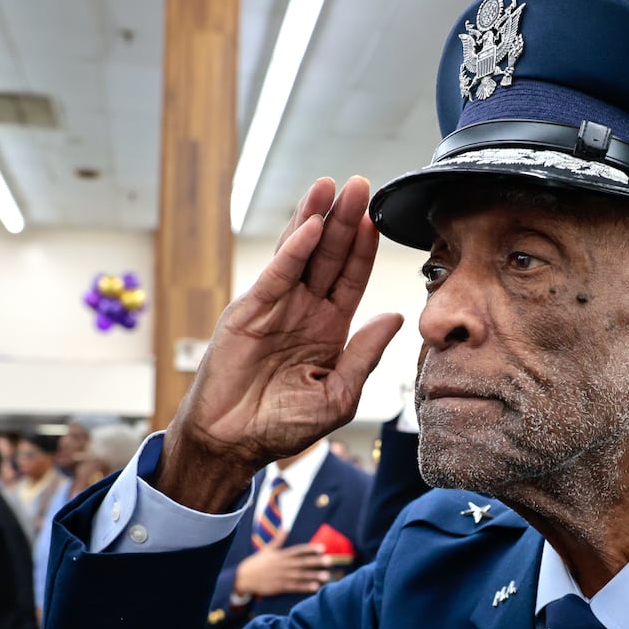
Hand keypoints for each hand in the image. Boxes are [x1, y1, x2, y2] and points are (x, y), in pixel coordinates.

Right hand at [158, 177, 404, 510]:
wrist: (234, 443)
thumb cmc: (283, 426)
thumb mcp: (339, 395)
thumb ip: (365, 355)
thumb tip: (394, 317)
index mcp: (328, 329)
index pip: (351, 279)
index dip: (363, 249)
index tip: (377, 218)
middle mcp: (303, 311)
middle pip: (328, 256)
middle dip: (344, 221)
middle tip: (360, 185)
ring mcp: (275, 308)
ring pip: (299, 255)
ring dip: (315, 220)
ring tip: (331, 186)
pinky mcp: (248, 312)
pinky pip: (276, 276)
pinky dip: (292, 251)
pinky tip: (309, 228)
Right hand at [234, 534, 334, 596]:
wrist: (243, 578)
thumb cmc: (257, 563)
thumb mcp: (267, 549)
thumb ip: (279, 539)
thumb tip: (286, 526)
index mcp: (281, 555)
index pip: (298, 550)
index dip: (310, 549)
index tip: (322, 548)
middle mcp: (283, 565)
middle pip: (302, 562)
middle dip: (316, 562)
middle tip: (329, 561)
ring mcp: (281, 576)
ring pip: (300, 575)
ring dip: (313, 575)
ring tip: (326, 576)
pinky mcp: (279, 586)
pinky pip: (294, 587)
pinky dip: (305, 587)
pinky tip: (315, 587)